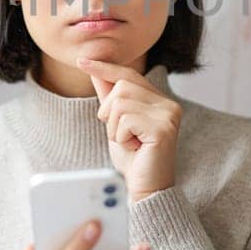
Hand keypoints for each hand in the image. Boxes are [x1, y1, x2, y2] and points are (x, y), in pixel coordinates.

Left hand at [77, 57, 182, 202]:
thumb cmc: (133, 159)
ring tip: (129, 142)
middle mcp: (168, 104)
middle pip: (121, 86)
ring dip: (114, 127)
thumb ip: (109, 97)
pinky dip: (121, 136)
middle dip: (109, 112)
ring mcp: (168, 115)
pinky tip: (134, 148)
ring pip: (120, 102)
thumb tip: (96, 69)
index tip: (82, 61)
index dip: (104, 67)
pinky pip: (125, 120)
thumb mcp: (116, 123)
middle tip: (121, 135)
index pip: (128, 74)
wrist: (146, 189)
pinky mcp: (163, 128)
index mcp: (159, 100)